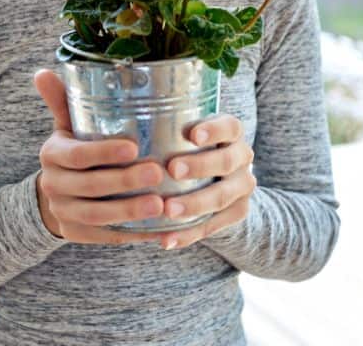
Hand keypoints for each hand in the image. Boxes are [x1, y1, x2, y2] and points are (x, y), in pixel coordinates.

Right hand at [33, 69, 165, 245]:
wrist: (55, 193)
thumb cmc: (73, 150)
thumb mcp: (66, 126)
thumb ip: (62, 101)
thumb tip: (42, 72)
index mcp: (52, 155)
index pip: (78, 154)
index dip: (104, 152)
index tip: (134, 147)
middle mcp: (54, 185)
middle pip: (91, 186)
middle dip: (125, 181)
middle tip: (158, 172)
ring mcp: (65, 213)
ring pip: (98, 216)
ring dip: (130, 212)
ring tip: (161, 204)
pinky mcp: (77, 235)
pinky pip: (106, 237)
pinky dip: (133, 233)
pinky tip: (159, 229)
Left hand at [156, 114, 256, 250]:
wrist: (223, 179)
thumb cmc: (190, 147)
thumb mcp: (187, 132)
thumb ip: (167, 127)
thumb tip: (120, 120)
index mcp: (231, 133)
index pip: (229, 126)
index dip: (214, 130)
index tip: (192, 135)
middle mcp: (242, 158)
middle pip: (226, 162)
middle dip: (199, 166)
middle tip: (173, 170)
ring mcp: (241, 187)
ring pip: (221, 197)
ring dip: (193, 204)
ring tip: (168, 210)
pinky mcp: (236, 213)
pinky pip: (213, 227)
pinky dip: (188, 234)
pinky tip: (166, 240)